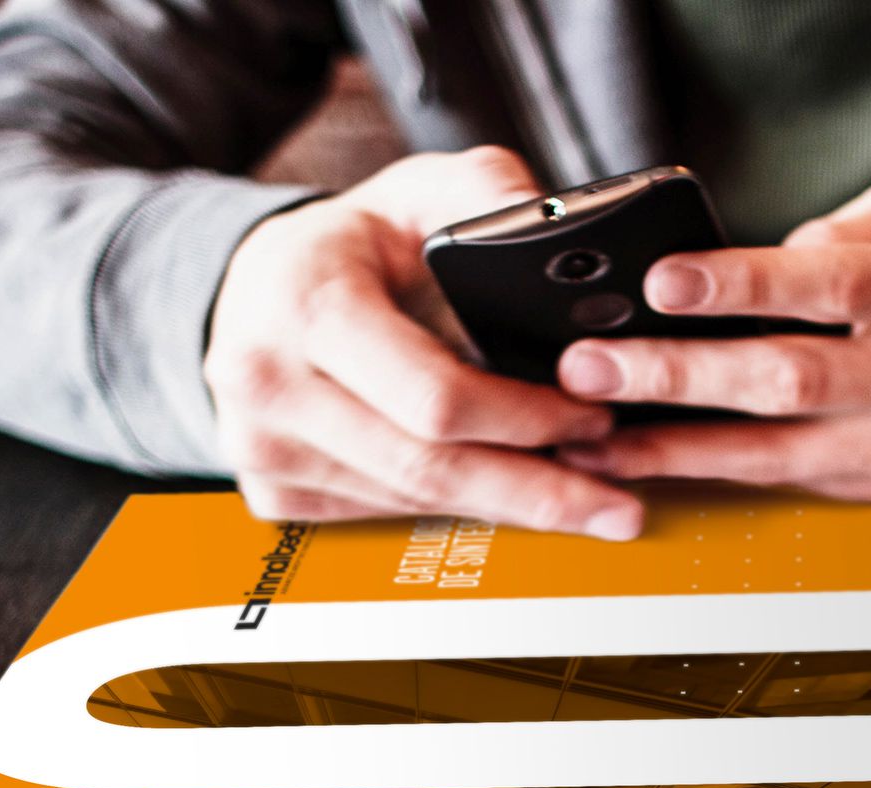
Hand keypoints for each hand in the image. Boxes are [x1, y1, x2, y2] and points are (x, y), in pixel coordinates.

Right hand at [206, 147, 643, 538]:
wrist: (256, 290)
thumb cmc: (347, 244)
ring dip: (501, 505)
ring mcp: (262, 448)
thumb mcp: (417, 189)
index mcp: (306, 305)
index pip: (435, 397)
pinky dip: (450, 507)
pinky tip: (499, 493)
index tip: (593, 420)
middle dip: (535, 492)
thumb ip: (489, 194)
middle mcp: (269, 385)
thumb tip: (560, 230)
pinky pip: (382, 514)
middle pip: (427, 469)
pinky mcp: (271, 490)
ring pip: (410, 501)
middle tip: (614, 509)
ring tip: (578, 498)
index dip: (524, 419)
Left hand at [554, 184, 870, 501]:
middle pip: (794, 383)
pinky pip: (789, 482)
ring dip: (674, 449)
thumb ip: (829, 236)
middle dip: (680, 377)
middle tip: (592, 368)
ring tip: (595, 438)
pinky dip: (714, 471)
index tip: (661, 282)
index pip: (837, 285)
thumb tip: (726, 274)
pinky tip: (653, 460)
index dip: (745, 285)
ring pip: (779, 457)